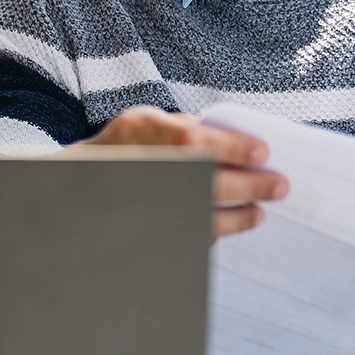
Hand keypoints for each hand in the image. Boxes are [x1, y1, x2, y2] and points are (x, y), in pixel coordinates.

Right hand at [78, 106, 288, 238]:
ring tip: (259, 212)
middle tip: (280, 187)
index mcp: (149, 134)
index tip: (263, 153)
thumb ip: (179, 124)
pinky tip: (235, 224)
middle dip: (253, 186)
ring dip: (241, 215)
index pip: (203, 142)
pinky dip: (218, 230)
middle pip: (214, 183)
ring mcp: (153, 202)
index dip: (238, 149)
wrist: (74, 186)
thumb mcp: (140, 121)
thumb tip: (220, 132)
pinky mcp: (155, 229)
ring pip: (208, 217)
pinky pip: (194, 233)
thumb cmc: (113, 149)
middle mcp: (152, 168)